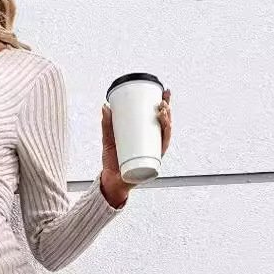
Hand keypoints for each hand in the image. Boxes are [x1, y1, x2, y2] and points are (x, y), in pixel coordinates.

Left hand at [100, 87, 172, 206]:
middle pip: (165, 126)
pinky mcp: (151, 164)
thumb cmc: (112, 162)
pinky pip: (159, 153)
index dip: (165, 104)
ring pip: (165, 137)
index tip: (165, 92)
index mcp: (145, 137)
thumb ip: (107, 125)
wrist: (109, 182)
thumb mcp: (108, 140)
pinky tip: (164, 134)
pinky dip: (163, 143)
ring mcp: (153, 155)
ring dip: (167, 123)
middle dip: (168, 112)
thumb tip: (105, 106)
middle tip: (162, 103)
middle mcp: (152, 145)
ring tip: (161, 112)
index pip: (159, 118)